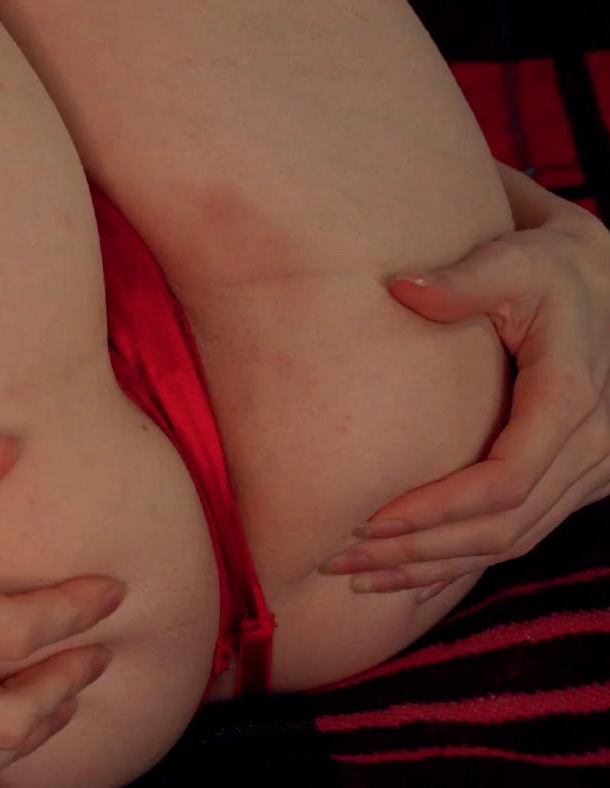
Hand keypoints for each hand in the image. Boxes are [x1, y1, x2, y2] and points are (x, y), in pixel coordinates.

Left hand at [322, 164, 609, 600]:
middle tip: (341, 560)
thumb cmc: (554, 265)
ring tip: (360, 576)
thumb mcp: (517, 259)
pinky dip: (464, 560)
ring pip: (512, 541)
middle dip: (419, 550)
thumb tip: (401, 287)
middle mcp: (595, 444)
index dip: (436, 509)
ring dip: (435, 565)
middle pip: (503, 525)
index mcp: (572, 396)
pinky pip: (524, 535)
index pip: (504, 479)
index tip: (368, 520)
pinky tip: (410, 579)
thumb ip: (465, 278)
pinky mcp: (583, 479)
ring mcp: (595, 469)